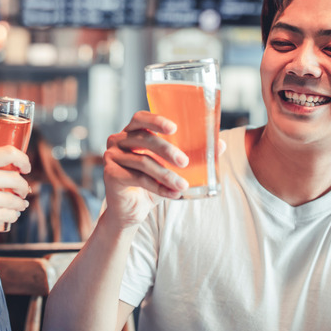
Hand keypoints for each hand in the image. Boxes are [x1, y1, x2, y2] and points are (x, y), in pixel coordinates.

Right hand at [0, 145, 30, 233]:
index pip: (8, 153)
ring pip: (12, 200)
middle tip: (23, 192)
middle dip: (24, 187)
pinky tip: (11, 215)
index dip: (23, 160)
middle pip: (15, 179)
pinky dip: (12, 215)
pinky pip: (5, 215)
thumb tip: (10, 166)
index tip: (26, 168)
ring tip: (20, 205)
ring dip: (20, 204)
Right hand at [102, 111, 189, 228]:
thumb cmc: (151, 184)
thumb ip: (192, 155)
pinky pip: (137, 178)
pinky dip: (158, 187)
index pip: (140, 118)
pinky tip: (173, 194)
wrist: (130, 212)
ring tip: (183, 185)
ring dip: (166, 174)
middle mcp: (117, 141)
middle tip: (185, 161)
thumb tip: (220, 145)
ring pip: (142, 161)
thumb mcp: (171, 168)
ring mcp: (111, 157)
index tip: (174, 128)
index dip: (156, 120)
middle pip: (143, 139)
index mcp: (131, 132)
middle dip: (167, 150)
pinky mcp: (110, 175)